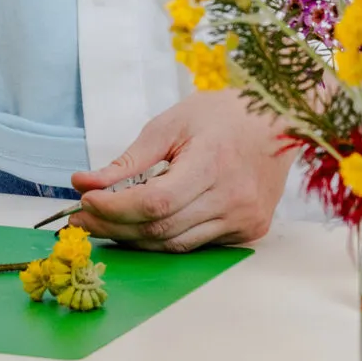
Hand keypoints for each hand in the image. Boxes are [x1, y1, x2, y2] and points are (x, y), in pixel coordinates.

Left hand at [66, 89, 293, 251]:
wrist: (279, 121)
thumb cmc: (223, 115)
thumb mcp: (171, 124)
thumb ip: (129, 160)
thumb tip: (86, 183)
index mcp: (212, 165)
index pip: (155, 203)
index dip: (115, 208)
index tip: (84, 201)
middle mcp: (233, 200)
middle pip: (162, 229)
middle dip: (115, 226)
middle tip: (82, 218)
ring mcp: (245, 221)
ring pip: (176, 244)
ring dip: (134, 237)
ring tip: (105, 222)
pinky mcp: (249, 231)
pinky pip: (196, 244)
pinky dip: (165, 238)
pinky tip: (143, 225)